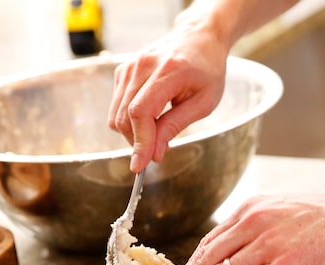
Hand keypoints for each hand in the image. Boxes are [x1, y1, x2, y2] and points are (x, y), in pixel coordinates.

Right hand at [107, 21, 229, 172]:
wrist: (199, 39)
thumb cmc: (207, 70)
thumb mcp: (203, 103)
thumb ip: (175, 126)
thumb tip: (153, 152)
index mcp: (168, 71)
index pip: (141, 113)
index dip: (139, 143)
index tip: (139, 166)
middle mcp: (143, 65)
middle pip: (124, 116)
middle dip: (137, 142)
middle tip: (158, 150)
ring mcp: (130, 66)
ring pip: (117, 114)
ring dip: (133, 132)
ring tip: (157, 131)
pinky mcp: (123, 71)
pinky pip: (117, 105)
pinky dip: (130, 119)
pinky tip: (150, 117)